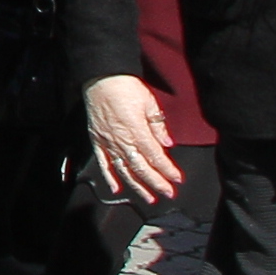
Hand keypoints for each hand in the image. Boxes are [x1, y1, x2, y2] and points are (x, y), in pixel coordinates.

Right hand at [85, 74, 178, 205]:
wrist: (101, 77)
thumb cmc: (126, 86)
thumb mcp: (149, 102)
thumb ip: (158, 125)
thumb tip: (167, 144)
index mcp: (137, 131)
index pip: (156, 156)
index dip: (167, 170)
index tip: (178, 179)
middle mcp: (122, 140)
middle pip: (142, 168)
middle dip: (156, 183)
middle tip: (168, 194)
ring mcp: (108, 142)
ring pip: (124, 170)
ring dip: (137, 186)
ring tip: (148, 198)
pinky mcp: (97, 140)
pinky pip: (103, 162)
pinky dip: (109, 176)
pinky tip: (117, 188)